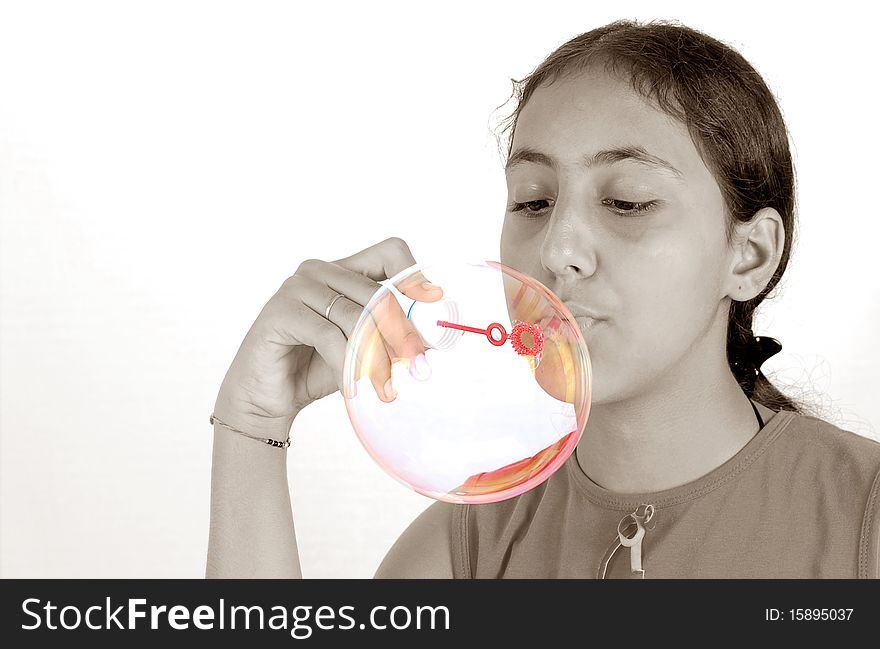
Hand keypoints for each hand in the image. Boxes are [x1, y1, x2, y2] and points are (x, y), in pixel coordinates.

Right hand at [214, 237, 442, 436]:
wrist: (268, 398)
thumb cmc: (316, 369)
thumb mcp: (362, 349)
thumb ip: (389, 336)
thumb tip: (428, 342)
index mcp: (343, 271)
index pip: (389, 252)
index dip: (414, 275)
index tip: (434, 302)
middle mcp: (319, 271)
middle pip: (378, 293)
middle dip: (401, 335)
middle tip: (416, 367)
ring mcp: (297, 287)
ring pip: (356, 317)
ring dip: (376, 358)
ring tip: (386, 389)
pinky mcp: (280, 311)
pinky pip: (329, 336)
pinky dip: (346, 365)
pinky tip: (352, 388)